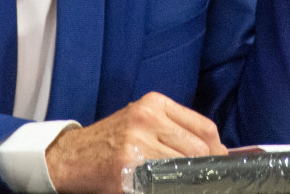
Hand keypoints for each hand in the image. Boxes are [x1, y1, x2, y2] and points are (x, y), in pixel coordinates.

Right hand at [45, 92, 225, 193]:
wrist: (71, 157)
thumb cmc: (111, 141)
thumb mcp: (142, 121)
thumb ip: (175, 129)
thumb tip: (216, 150)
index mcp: (154, 104)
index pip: (204, 127)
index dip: (217, 150)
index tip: (219, 163)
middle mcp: (146, 119)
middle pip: (198, 149)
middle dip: (206, 168)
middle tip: (206, 180)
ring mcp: (136, 144)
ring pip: (184, 168)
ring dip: (189, 181)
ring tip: (185, 183)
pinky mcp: (127, 170)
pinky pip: (163, 184)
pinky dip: (170, 187)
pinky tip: (166, 187)